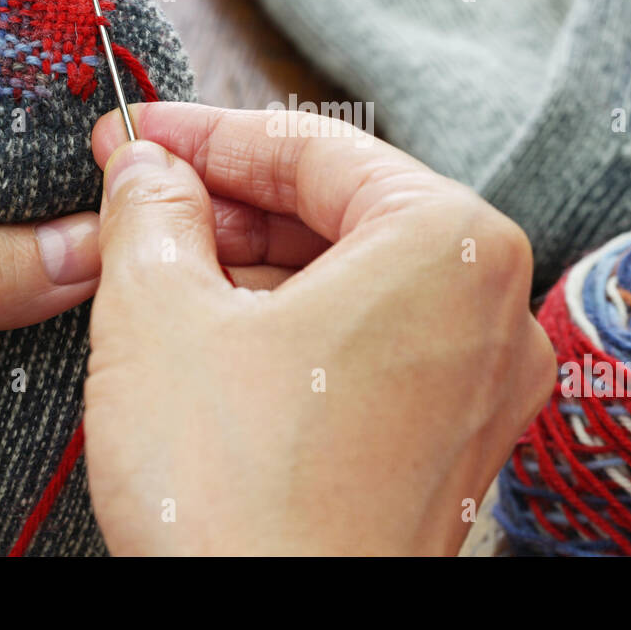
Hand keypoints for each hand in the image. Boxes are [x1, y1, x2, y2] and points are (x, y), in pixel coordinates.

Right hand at [85, 103, 555, 554]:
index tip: (136, 135)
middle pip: (344, 213)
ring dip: (255, 265)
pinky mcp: (453, 446)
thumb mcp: (160, 315)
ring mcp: (482, 385)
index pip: (316, 150)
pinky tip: (215, 334)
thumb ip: (154, 213)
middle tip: (140, 194)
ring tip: (160, 266)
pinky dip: (294, 328)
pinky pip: (370, 349)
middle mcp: (493, 309)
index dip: (208, 135)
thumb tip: (146, 168)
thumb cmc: (235, 494)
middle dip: (231, 202)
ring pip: (354, 282)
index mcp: (452, 245)